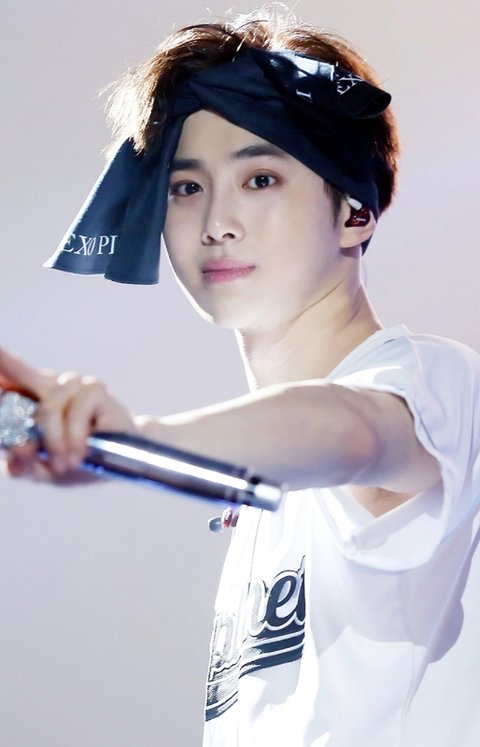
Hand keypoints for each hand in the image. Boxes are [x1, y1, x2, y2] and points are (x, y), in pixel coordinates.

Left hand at [0, 347, 136, 482]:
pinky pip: (75, 415)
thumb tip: (13, 456)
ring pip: (48, 408)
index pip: (10, 378)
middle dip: (7, 365)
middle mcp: (52, 385)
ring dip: (54, 442)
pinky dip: (74, 438)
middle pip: (22, 373)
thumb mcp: (46, 470)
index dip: (3, 364)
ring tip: (63, 464)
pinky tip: (79, 454)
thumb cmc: (82, 459)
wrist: (123, 460)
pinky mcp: (94, 389)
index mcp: (35, 400)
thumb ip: (25, 465)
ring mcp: (74, 384)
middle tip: (27, 417)